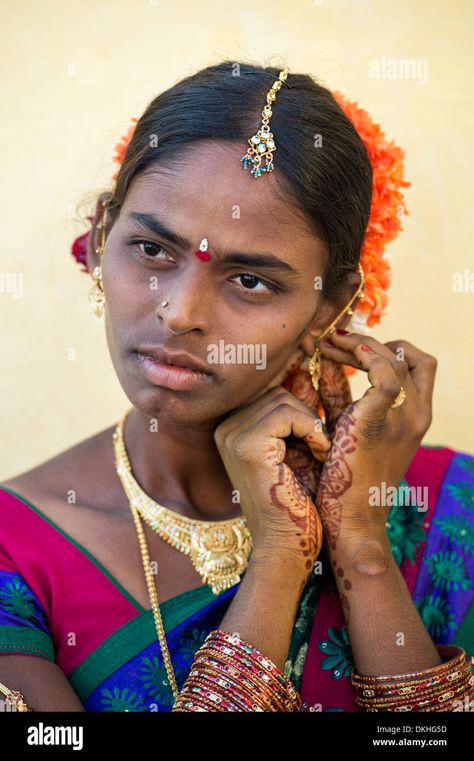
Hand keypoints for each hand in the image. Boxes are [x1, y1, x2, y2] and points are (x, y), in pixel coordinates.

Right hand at [213, 385, 330, 577]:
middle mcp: (224, 427)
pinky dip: (312, 430)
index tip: (318, 421)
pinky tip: (319, 453)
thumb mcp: (296, 446)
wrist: (287, 544)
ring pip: (283, 399)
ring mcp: (231, 435)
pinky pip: (287, 414)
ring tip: (320, 451)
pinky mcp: (246, 446)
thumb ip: (295, 411)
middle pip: (276, 390)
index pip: (268, 389)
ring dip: (312, 424)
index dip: (299, 398)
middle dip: (306, 414)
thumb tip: (307, 366)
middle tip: (320, 444)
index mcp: (231, 426)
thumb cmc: (297, 499)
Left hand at [315, 332, 436, 552]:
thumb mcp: (347, 430)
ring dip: (359, 344)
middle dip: (371, 342)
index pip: (417, 366)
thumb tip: (322, 364)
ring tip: (325, 342)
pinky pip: (384, 375)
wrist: (350, 521)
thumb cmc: (344, 480)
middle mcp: (416, 415)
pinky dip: (363, 356)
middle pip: (409, 357)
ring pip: (395, 359)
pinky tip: (335, 351)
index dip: (389, 348)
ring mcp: (402, 419)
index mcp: (414, 418)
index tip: (352, 346)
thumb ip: (342, 399)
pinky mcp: (378, 423)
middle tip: (334, 340)